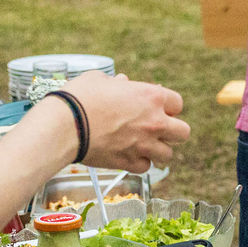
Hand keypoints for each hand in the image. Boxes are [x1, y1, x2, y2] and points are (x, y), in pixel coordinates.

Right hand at [55, 72, 190, 173]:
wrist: (64, 125)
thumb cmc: (80, 97)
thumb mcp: (100, 79)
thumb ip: (117, 82)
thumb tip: (122, 82)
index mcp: (152, 96)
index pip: (178, 103)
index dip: (168, 107)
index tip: (157, 108)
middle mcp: (154, 122)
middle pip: (183, 132)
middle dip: (172, 131)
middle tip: (157, 130)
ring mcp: (144, 144)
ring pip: (168, 154)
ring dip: (158, 150)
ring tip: (143, 145)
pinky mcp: (129, 162)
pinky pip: (145, 167)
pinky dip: (139, 163)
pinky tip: (128, 155)